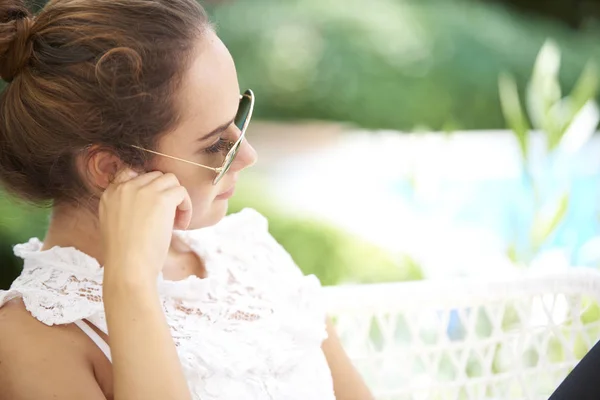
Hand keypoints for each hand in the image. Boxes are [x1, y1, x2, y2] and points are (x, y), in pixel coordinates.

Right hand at [99, 168, 192, 285]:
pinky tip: (181, 226)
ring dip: (177, 199)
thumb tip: (149, 206)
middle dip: (164, 195)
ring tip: (176, 223)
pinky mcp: (161, 198)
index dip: (147, 189)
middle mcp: (124, 187)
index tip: (153, 208)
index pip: (130, 174)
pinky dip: (186, 207)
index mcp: (110, 194)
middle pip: (154, 177)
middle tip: (167, 219)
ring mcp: (143, 190)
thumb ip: (126, 209)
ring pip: (170, 180)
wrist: (128, 268)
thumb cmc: (124, 257)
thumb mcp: (115, 226)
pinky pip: (181, 192)